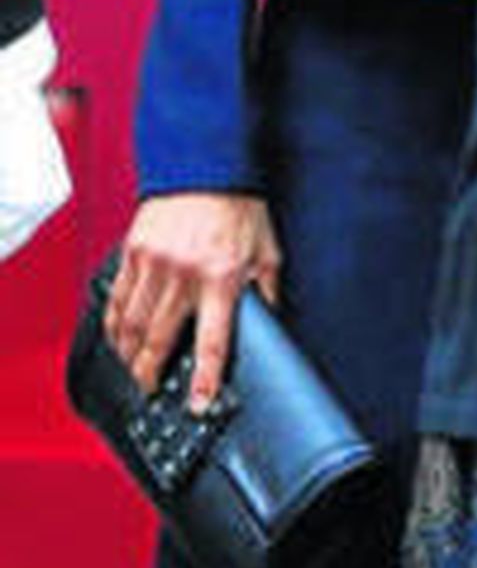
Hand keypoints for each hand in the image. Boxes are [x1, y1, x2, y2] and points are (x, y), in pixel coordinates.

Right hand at [105, 192, 281, 410]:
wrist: (204, 163)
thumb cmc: (238, 205)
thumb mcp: (267, 248)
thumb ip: (266, 288)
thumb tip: (271, 318)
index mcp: (222, 277)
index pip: (212, 340)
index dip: (204, 378)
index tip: (197, 403)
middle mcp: (184, 274)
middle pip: (161, 340)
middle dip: (152, 373)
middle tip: (150, 390)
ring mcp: (154, 263)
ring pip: (134, 324)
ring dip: (130, 354)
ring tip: (133, 370)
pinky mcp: (133, 252)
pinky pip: (118, 297)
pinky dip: (114, 323)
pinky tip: (117, 337)